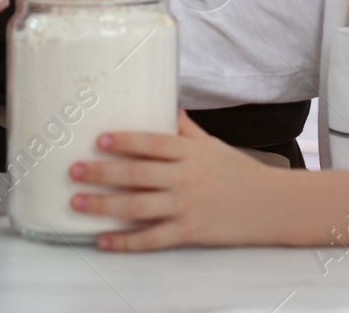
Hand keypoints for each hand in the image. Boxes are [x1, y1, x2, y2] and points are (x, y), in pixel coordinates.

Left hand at [68, 111, 278, 250]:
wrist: (274, 206)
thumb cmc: (242, 174)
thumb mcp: (214, 146)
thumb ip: (188, 130)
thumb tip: (171, 107)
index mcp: (191, 152)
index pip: (152, 143)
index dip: (125, 140)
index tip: (99, 140)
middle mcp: (186, 177)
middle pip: (137, 173)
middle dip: (102, 172)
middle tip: (74, 170)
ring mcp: (188, 206)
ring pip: (138, 205)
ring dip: (103, 205)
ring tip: (77, 202)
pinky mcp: (191, 232)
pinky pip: (152, 238)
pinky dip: (126, 241)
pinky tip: (103, 241)